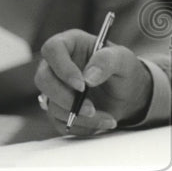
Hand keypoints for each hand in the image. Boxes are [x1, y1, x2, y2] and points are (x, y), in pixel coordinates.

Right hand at [35, 29, 153, 135]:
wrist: (129, 94)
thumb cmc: (124, 69)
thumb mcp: (123, 60)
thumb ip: (107, 61)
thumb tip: (88, 77)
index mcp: (71, 43)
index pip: (52, 49)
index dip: (63, 68)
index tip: (81, 86)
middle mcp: (57, 65)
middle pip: (43, 79)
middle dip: (65, 98)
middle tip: (91, 108)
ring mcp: (55, 88)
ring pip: (51, 105)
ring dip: (79, 116)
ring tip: (108, 118)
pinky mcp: (59, 109)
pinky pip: (60, 122)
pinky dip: (82, 127)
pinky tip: (103, 121)